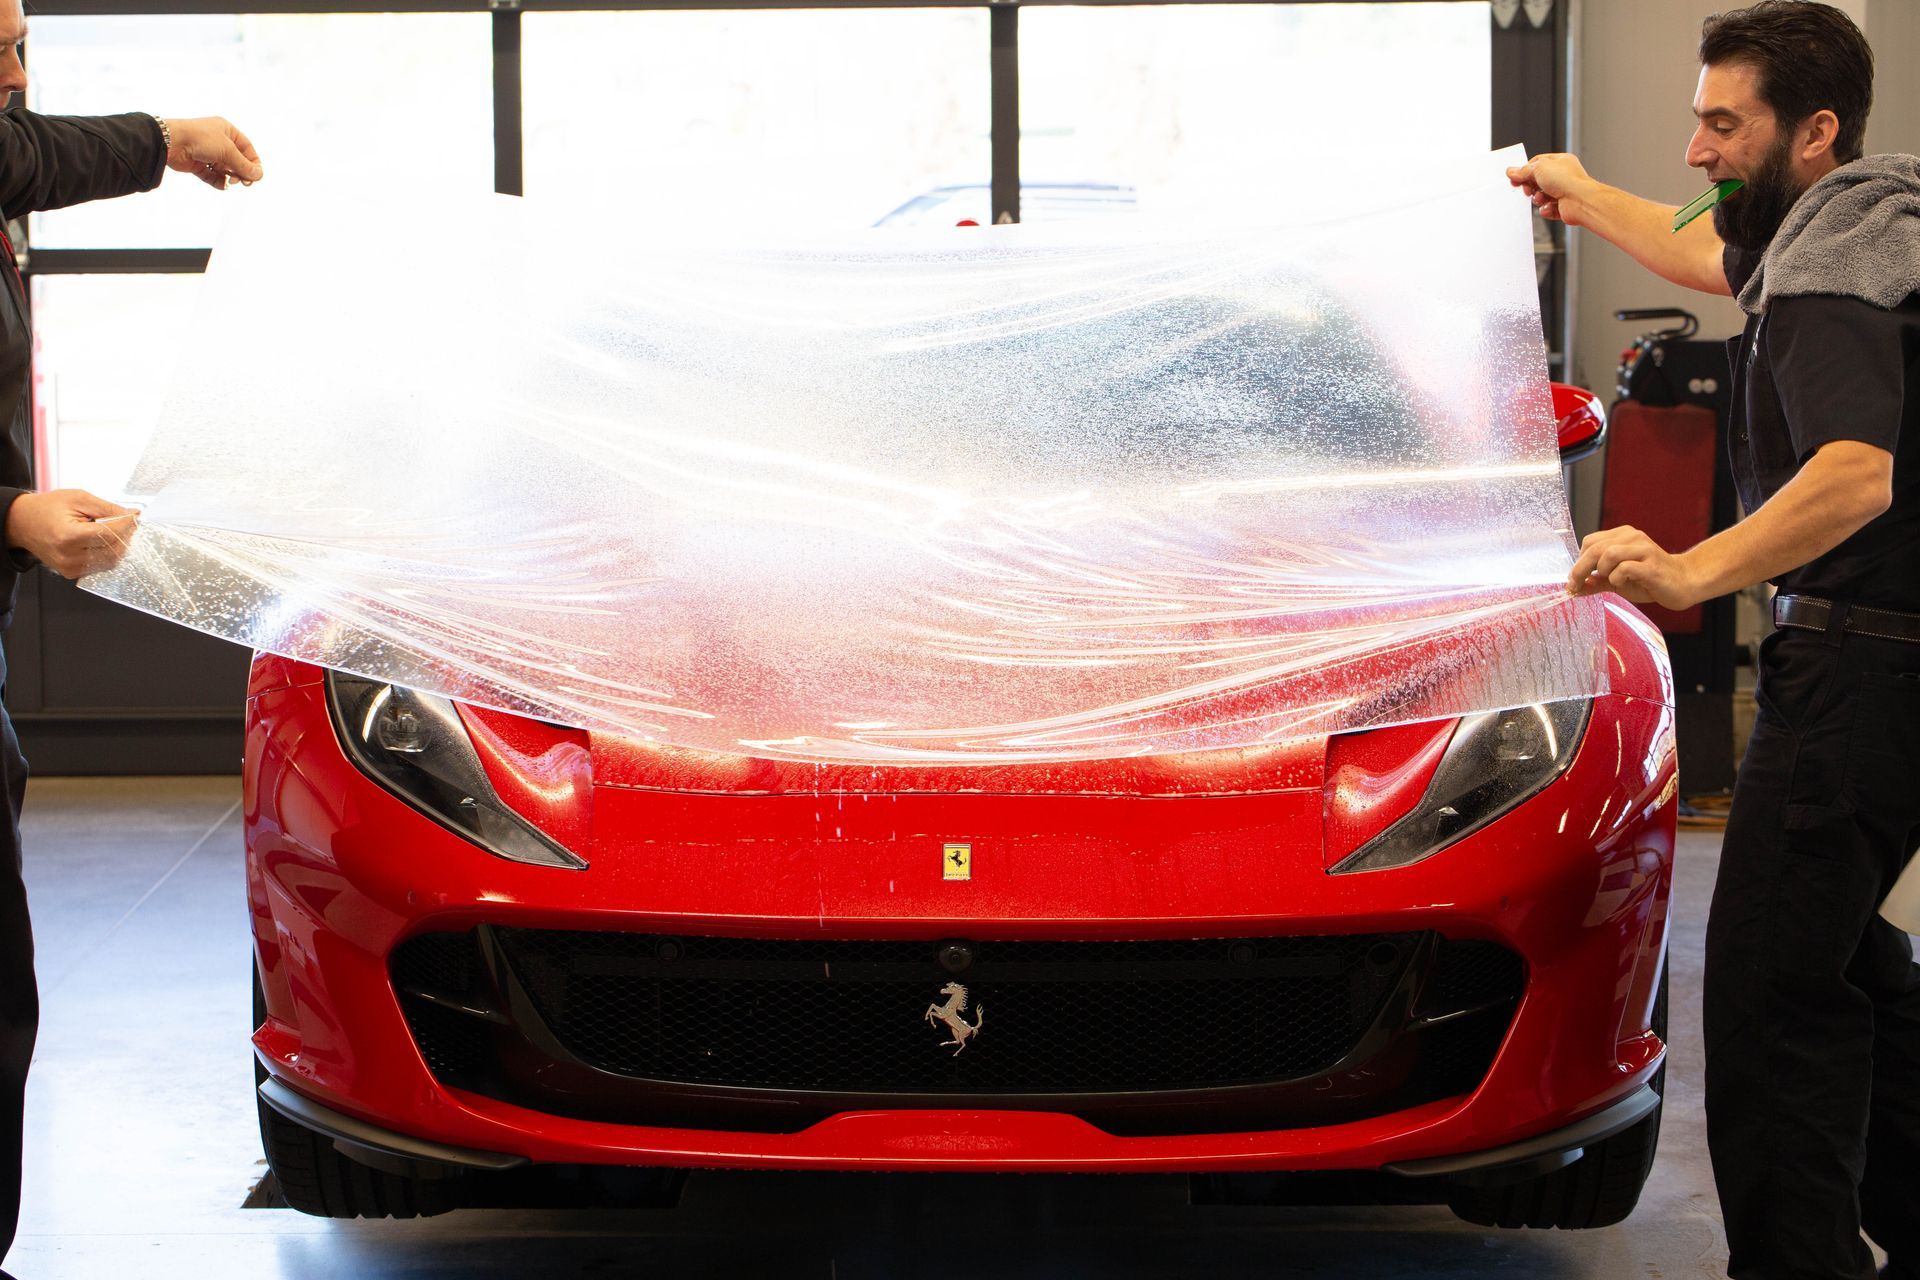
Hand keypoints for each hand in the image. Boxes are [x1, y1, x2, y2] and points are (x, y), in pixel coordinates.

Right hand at [4, 490, 140, 578]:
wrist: (23, 523)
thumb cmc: (47, 508)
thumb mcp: (78, 499)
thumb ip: (107, 508)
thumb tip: (133, 515)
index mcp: (68, 536)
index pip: (109, 535)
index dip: (126, 525)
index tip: (134, 517)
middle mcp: (69, 557)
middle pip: (114, 551)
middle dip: (124, 535)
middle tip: (124, 522)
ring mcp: (70, 568)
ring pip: (110, 561)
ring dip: (117, 545)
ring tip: (108, 530)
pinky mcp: (71, 574)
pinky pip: (101, 566)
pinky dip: (107, 553)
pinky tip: (100, 541)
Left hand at [162, 117, 262, 189]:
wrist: (171, 141)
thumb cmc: (201, 138)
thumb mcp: (228, 150)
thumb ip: (244, 165)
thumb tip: (259, 175)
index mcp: (227, 131)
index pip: (247, 148)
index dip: (253, 162)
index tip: (256, 176)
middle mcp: (218, 141)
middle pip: (236, 160)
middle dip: (241, 172)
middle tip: (244, 182)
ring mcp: (207, 153)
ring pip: (224, 169)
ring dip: (230, 177)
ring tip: (230, 181)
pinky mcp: (197, 164)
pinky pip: (212, 176)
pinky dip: (218, 182)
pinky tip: (223, 185)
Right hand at [1507, 153, 1594, 224]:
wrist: (1580, 201)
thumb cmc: (1568, 181)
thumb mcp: (1539, 169)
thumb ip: (1523, 171)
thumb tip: (1512, 171)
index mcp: (1560, 161)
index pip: (1537, 163)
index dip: (1525, 170)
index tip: (1515, 177)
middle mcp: (1563, 176)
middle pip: (1537, 180)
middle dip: (1531, 186)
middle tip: (1527, 189)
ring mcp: (1563, 191)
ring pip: (1541, 196)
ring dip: (1538, 199)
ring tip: (1542, 198)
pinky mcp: (1562, 207)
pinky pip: (1547, 209)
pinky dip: (1545, 209)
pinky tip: (1550, 206)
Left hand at [1568, 525, 1703, 609]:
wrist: (1683, 583)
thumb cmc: (1649, 580)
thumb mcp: (1617, 581)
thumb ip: (1596, 582)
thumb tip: (1573, 588)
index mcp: (1623, 536)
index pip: (1590, 542)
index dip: (1578, 561)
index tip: (1574, 580)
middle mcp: (1632, 538)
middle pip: (1595, 547)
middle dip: (1580, 569)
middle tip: (1576, 585)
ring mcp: (1643, 550)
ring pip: (1608, 554)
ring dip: (1601, 571)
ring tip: (1609, 580)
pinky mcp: (1651, 565)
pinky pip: (1624, 568)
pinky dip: (1616, 578)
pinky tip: (1622, 583)